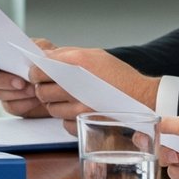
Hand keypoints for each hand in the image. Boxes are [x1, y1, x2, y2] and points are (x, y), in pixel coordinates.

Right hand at [0, 38, 54, 117]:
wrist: (62, 86)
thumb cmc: (52, 66)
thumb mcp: (47, 51)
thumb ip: (36, 48)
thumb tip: (27, 51)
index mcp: (4, 54)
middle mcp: (1, 72)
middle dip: (4, 81)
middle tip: (21, 83)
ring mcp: (5, 89)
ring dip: (17, 93)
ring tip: (34, 90)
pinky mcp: (12, 104)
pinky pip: (11, 106)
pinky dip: (24, 103)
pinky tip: (35, 99)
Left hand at [30, 47, 156, 118]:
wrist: (143, 98)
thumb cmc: (119, 76)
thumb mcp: (94, 55)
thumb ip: (66, 54)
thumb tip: (44, 57)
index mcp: (76, 63)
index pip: (38, 70)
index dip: (35, 73)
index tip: (38, 74)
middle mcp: (75, 85)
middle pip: (41, 91)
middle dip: (44, 89)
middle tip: (54, 87)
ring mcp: (79, 107)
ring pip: (50, 109)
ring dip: (56, 104)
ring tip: (71, 98)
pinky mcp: (84, 124)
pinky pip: (63, 123)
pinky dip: (68, 119)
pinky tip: (80, 110)